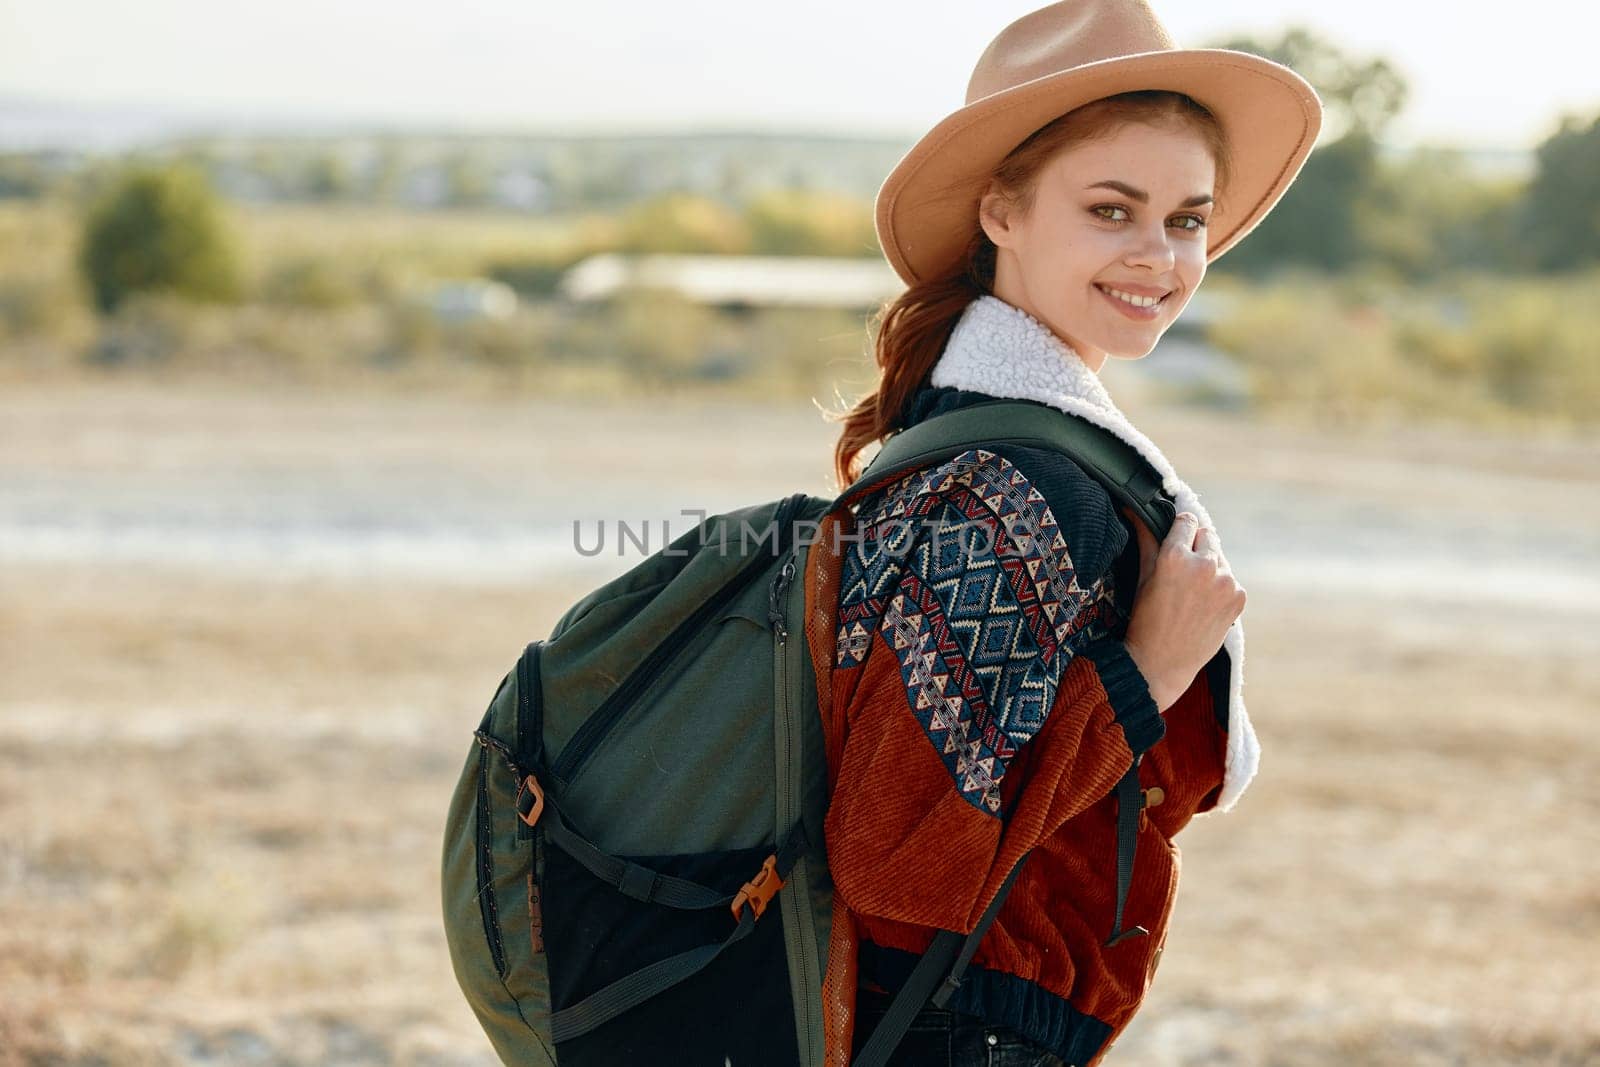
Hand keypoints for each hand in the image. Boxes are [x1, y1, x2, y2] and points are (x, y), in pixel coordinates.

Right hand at [1118, 507, 1245, 712]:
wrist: (1163, 663)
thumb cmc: (1145, 619)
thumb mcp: (1143, 576)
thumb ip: (1146, 539)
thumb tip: (1134, 510)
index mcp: (1176, 556)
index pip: (1187, 520)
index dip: (1179, 528)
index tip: (1176, 536)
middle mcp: (1205, 565)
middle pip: (1207, 535)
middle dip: (1195, 546)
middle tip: (1181, 569)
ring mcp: (1226, 582)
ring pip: (1219, 558)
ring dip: (1209, 567)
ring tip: (1192, 592)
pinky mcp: (1238, 597)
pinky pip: (1230, 580)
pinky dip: (1220, 587)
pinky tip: (1204, 604)